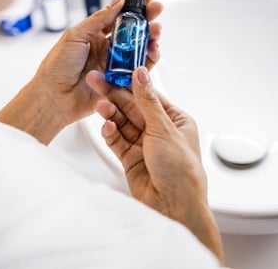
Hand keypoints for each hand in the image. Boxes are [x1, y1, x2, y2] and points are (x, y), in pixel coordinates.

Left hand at [0, 0, 161, 143]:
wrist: (52, 97)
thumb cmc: (56, 67)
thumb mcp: (75, 35)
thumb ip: (99, 19)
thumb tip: (118, 1)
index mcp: (95, 34)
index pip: (119, 16)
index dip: (134, 7)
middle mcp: (107, 48)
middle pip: (134, 31)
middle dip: (148, 19)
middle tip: (157, 11)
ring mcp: (115, 65)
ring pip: (140, 50)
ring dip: (151, 38)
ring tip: (156, 31)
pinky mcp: (120, 82)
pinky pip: (138, 71)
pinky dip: (148, 61)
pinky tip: (152, 52)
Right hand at [86, 67, 223, 262]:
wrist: (174, 207)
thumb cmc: (181, 171)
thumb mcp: (164, 129)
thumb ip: (147, 101)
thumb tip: (141, 75)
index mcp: (176, 120)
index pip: (148, 96)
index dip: (130, 84)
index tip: (114, 71)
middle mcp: (160, 132)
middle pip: (132, 108)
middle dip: (114, 96)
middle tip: (96, 82)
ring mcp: (144, 146)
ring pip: (123, 124)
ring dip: (111, 114)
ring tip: (99, 106)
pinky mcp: (131, 160)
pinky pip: (117, 141)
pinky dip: (110, 134)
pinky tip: (106, 126)